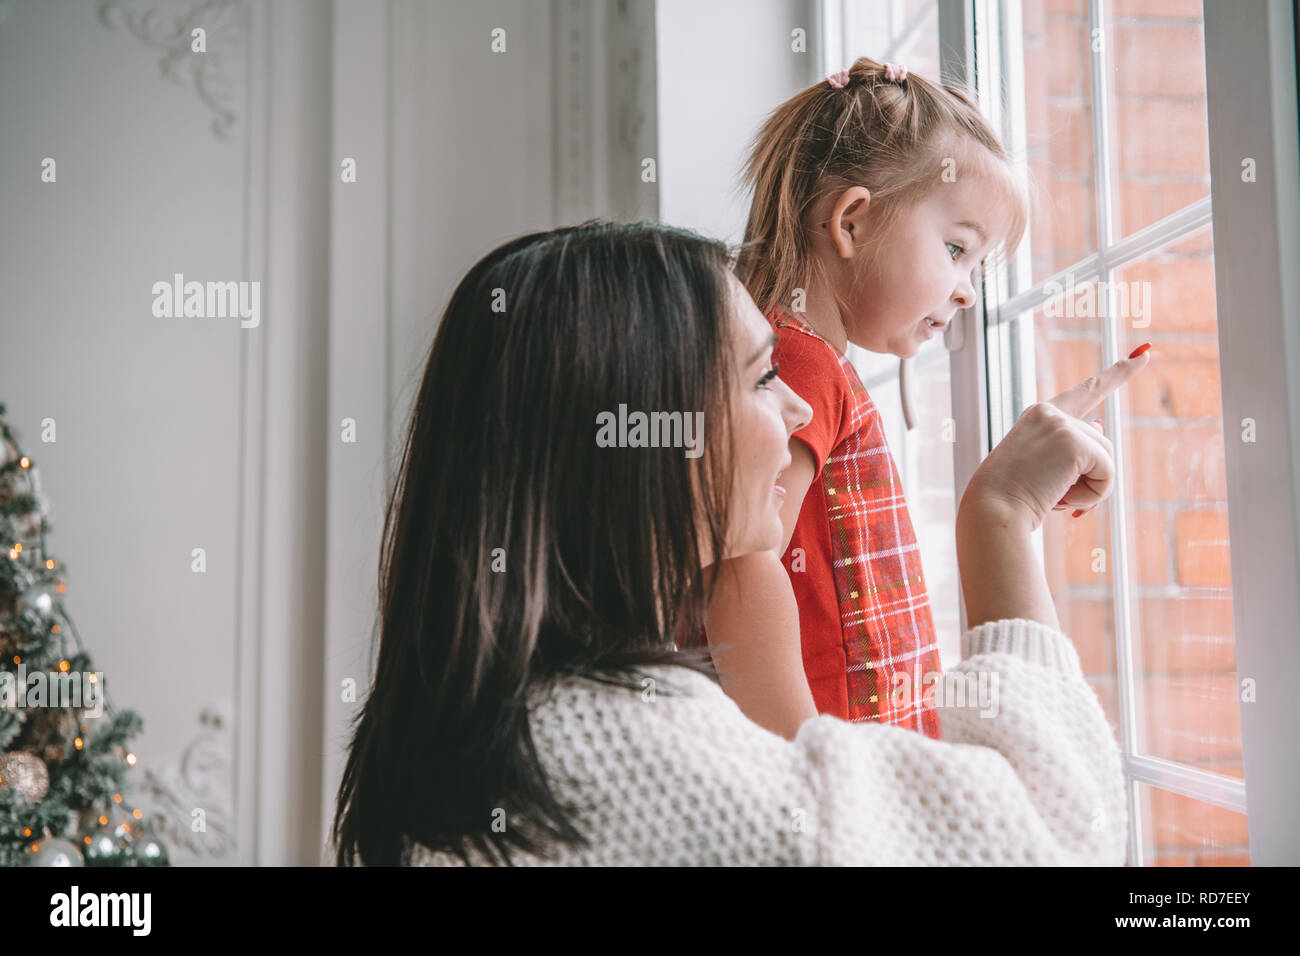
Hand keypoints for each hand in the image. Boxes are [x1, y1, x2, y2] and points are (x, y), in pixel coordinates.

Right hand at [961, 350, 1152, 531]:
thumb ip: (1076, 446)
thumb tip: (1102, 425)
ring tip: (1056, 498)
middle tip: (1055, 495)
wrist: (993, 511)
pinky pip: (1108, 472)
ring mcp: (1061, 424)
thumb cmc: (1013, 495)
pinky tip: (1066, 500)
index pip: (1087, 391)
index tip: (1145, 354)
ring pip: (1106, 458)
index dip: (1119, 374)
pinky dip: (1095, 494)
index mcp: (1039, 416)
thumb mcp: (1046, 467)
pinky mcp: (1074, 442)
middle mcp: (1050, 413)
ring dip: (1090, 487)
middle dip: (1090, 475)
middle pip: (1100, 442)